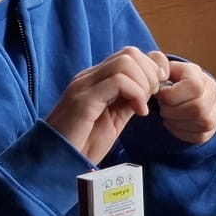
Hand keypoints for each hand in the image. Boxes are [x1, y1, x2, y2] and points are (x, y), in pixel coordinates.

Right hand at [47, 48, 166, 163]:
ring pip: (125, 62)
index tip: (158, 90)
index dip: (151, 67)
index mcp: (95, 79)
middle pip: (129, 53)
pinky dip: (136, 94)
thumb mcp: (114, 119)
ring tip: (142, 107)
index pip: (129, 54)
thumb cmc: (83, 145)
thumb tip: (152, 86)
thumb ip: (129, 100)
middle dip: (150, 74)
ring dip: (143, 84)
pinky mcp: (83, 100)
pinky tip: (138, 113)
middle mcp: (88, 77)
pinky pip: (118, 81)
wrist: (57, 162)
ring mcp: (84, 86)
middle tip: (151, 99)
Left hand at [153, 53, 215, 145]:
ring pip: (199, 123)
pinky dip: (180, 131)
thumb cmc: (172, 81)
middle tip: (163, 108)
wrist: (188, 94)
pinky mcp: (211, 129)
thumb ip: (157, 62)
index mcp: (201, 77)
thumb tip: (161, 74)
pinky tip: (174, 122)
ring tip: (167, 114)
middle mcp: (213, 94)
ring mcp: (215, 113)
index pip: (193, 87)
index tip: (161, 95)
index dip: (171, 95)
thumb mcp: (165, 68)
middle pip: (197, 108)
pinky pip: (198, 136)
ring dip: (175, 121)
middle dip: (173, 111)